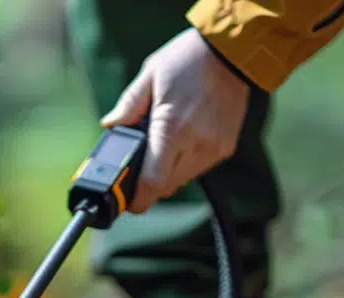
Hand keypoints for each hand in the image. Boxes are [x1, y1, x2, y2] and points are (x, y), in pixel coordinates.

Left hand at [101, 27, 249, 213]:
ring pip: (182, 181)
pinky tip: (181, 142)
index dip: (137, 198)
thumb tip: (110, 126)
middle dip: (148, 185)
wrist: (233, 52)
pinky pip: (198, 169)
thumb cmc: (188, 60)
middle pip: (165, 188)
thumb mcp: (150, 74)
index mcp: (171, 127)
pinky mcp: (225, 149)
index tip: (127, 199)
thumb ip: (128, 104)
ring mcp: (213, 149)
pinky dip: (184, 164)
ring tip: (161, 147)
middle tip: (137, 170)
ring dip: (166, 174)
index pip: (152, 182)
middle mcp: (196, 144)